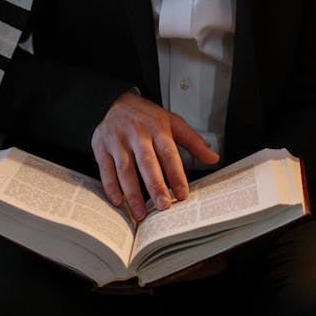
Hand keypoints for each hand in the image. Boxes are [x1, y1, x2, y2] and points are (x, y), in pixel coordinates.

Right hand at [91, 91, 218, 220]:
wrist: (114, 102)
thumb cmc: (146, 116)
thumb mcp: (172, 122)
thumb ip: (192, 141)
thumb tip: (213, 158)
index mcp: (157, 127)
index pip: (168, 152)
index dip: (176, 174)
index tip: (183, 194)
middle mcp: (137, 133)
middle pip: (146, 162)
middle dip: (155, 185)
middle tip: (163, 206)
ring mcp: (117, 140)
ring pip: (125, 169)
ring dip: (133, 193)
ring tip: (141, 213)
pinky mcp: (101, 147)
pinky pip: (106, 169)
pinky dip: (111, 187)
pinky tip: (118, 202)